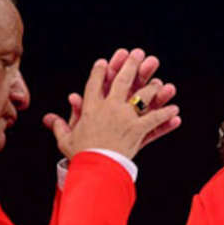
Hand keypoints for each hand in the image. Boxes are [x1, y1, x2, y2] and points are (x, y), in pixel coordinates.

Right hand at [42, 49, 180, 159]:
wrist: (94, 170)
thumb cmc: (80, 156)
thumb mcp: (66, 139)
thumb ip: (60, 125)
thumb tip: (48, 118)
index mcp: (91, 108)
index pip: (95, 83)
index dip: (100, 71)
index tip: (104, 61)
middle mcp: (109, 108)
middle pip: (122, 80)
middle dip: (131, 65)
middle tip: (139, 54)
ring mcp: (125, 117)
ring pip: (142, 96)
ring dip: (153, 89)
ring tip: (161, 84)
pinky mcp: (137, 130)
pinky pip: (155, 118)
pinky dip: (166, 114)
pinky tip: (175, 110)